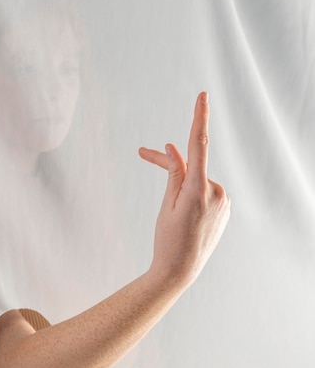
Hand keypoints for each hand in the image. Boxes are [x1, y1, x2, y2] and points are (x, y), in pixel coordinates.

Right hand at [139, 92, 229, 287]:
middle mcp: (217, 192)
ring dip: (180, 182)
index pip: (199, 146)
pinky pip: (205, 190)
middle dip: (168, 161)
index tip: (203, 96)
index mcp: (199, 191)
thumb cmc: (168, 239)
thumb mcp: (166, 205)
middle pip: (191, 164)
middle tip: (141, 153)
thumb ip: (174, 173)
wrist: (180, 270)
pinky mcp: (225, 206)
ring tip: (170, 210)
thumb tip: (176, 147)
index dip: (200, 118)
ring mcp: (224, 200)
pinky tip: (185, 215)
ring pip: (197, 178)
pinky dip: (192, 193)